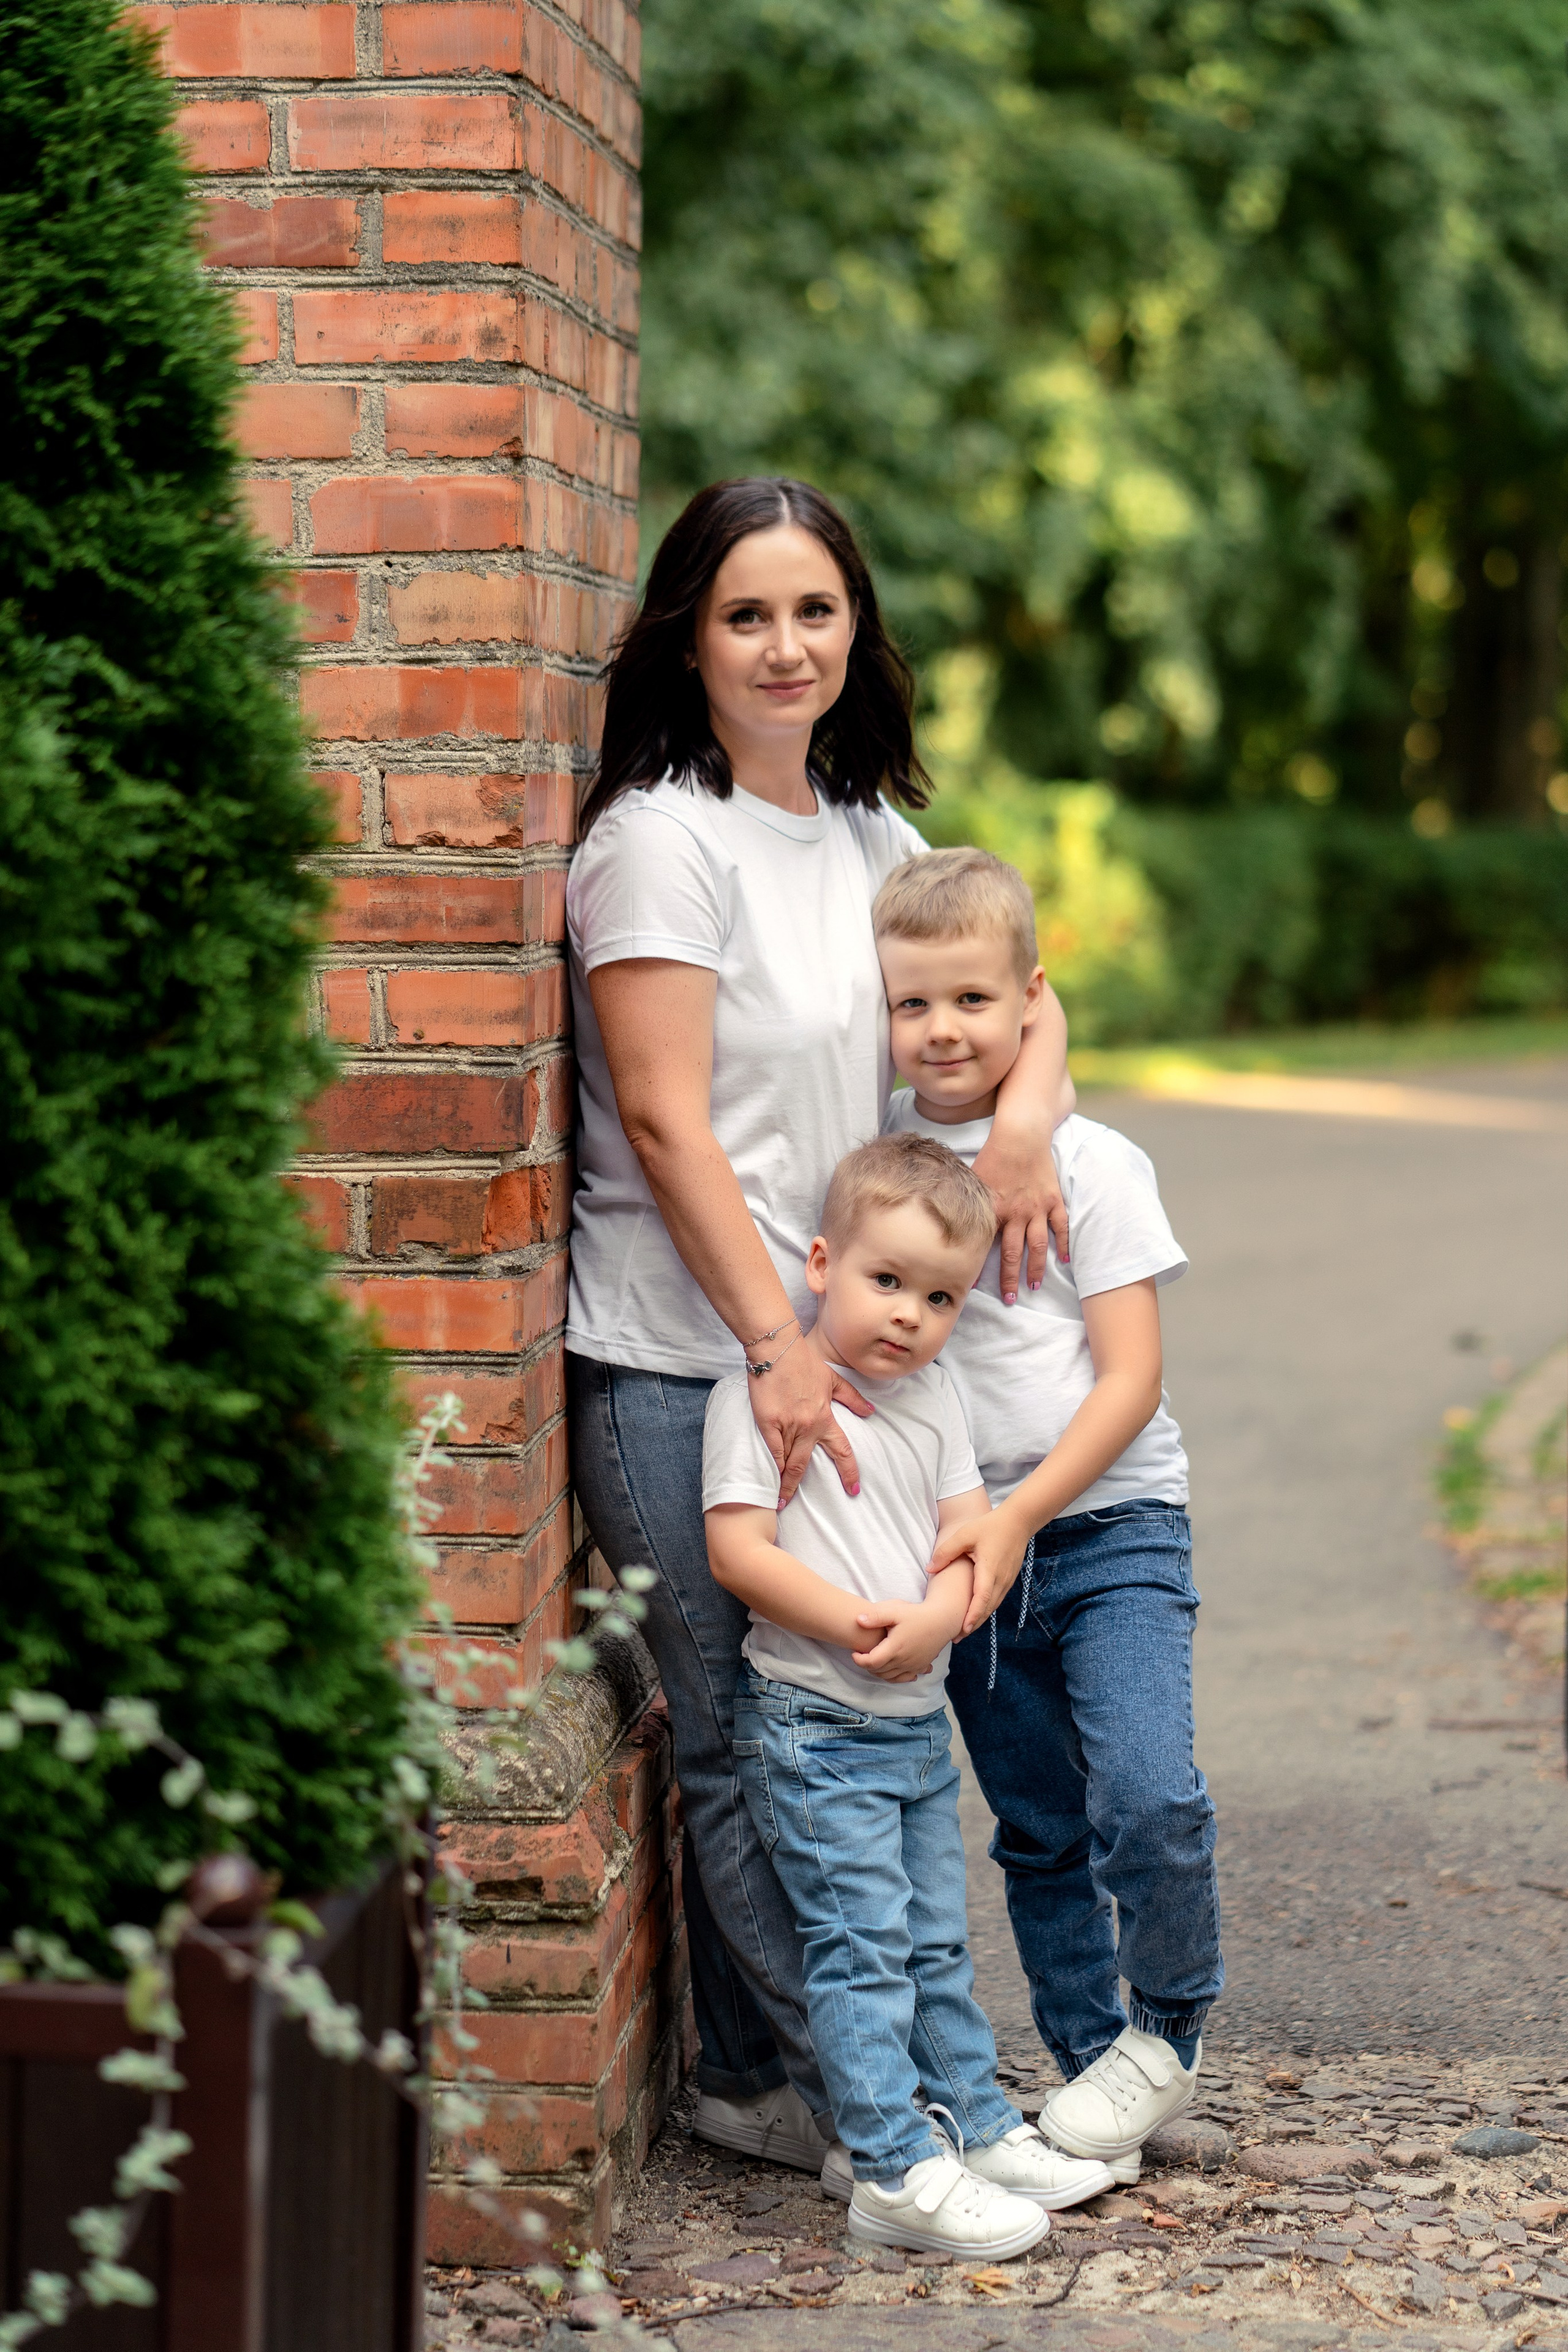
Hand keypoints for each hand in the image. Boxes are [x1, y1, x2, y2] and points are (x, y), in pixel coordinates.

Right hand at [750, 1339, 872, 1503]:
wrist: (778, 1350)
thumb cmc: (804, 1362)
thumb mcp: (833, 1379)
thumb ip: (852, 1398)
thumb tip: (870, 1411)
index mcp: (825, 1417)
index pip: (842, 1450)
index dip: (849, 1471)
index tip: (854, 1490)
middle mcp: (808, 1425)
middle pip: (805, 1464)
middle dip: (799, 1487)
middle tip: (791, 1507)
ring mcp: (788, 1425)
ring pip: (787, 1461)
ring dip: (783, 1483)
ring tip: (778, 1502)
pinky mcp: (768, 1422)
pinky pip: (771, 1451)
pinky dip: (771, 1467)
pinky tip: (768, 1481)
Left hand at [852, 1600, 944, 1682]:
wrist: (942, 1620)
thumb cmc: (917, 1614)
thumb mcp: (895, 1610)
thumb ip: (876, 1615)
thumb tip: (858, 1620)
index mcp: (895, 1647)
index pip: (872, 1662)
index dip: (859, 1660)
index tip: (855, 1652)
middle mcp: (904, 1660)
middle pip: (879, 1671)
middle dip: (867, 1665)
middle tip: (862, 1655)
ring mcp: (913, 1665)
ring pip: (890, 1677)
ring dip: (878, 1672)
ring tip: (873, 1660)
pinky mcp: (920, 1666)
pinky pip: (904, 1678)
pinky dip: (894, 1677)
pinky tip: (890, 1669)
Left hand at [930, 1509, 1031, 1636]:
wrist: (1018, 1522)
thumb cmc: (990, 1526)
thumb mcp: (965, 1534)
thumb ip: (946, 1551)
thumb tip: (929, 1569)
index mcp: (989, 1570)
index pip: (982, 1598)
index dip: (973, 1615)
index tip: (962, 1630)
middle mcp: (1001, 1580)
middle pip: (987, 1609)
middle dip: (972, 1625)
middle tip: (955, 1638)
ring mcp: (1006, 1581)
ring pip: (992, 1607)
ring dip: (978, 1619)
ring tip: (962, 1631)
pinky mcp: (1008, 1580)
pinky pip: (996, 1600)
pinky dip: (985, 1610)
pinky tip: (975, 1614)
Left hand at [972, 1116, 1067, 1302]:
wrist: (1020, 1135)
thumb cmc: (993, 1154)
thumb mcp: (973, 1179)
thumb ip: (966, 1202)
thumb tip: (945, 1218)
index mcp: (995, 1210)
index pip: (985, 1246)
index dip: (978, 1268)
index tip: (970, 1287)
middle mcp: (1018, 1213)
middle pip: (1015, 1253)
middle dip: (1011, 1278)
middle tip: (1010, 1300)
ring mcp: (1038, 1208)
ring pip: (1039, 1245)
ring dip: (1037, 1267)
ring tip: (1034, 1286)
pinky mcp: (1053, 1199)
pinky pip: (1061, 1226)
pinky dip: (1064, 1244)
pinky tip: (1065, 1260)